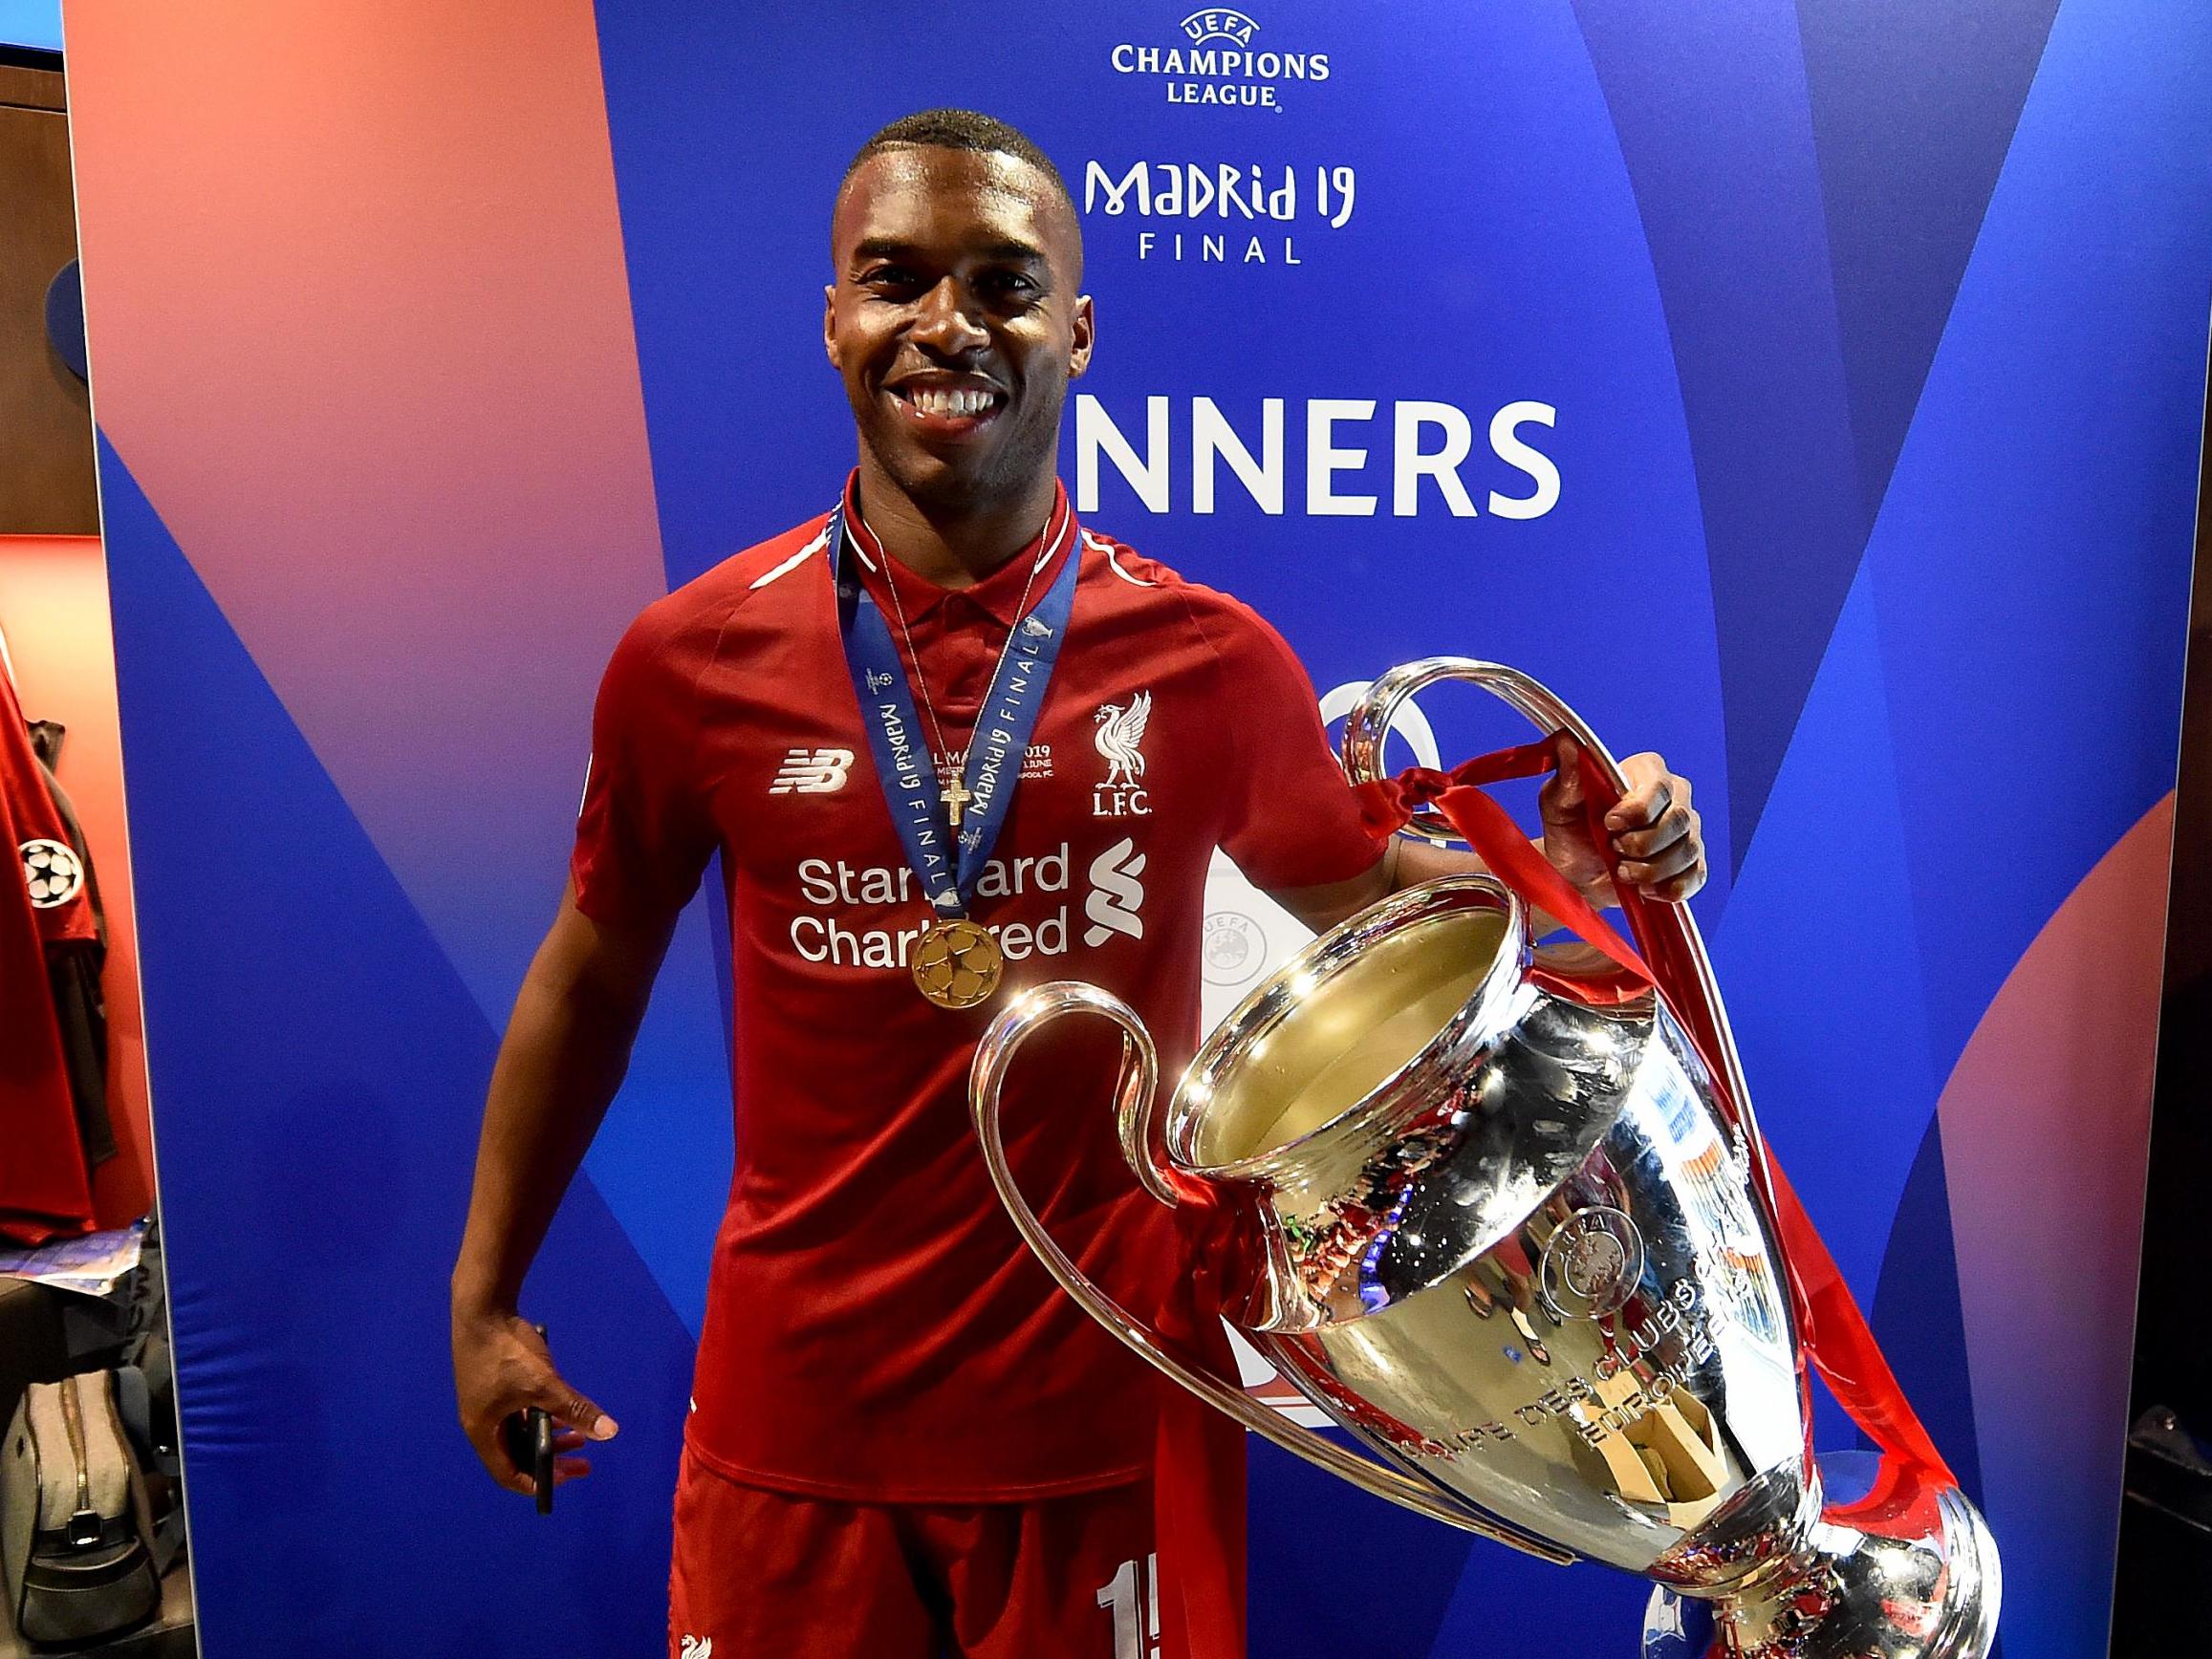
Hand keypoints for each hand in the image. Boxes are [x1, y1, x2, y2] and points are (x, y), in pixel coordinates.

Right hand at [452, 1300, 616, 1495]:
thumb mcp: (544, 1384)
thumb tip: (608, 1433)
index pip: (508, 1474)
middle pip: (517, 1455)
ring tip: (580, 1438)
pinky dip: (542, 1416)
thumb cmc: (506, 1353)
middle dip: (552, 1460)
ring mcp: (488, 1403)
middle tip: (584, 1462)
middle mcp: (483, 1423)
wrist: (482, 1308)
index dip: (538, 1482)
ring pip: (521, 1432)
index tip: (567, 1478)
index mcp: (484, 1432)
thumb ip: (574, 1409)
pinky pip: (520, 1412)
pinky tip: (563, 1410)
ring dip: (550, 1437)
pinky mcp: (495, 1385)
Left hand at [1537, 737, 1705, 905]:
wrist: (1575, 872)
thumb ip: (1568, 775)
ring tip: (1623, 872)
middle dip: (1643, 844)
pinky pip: (1695, 876)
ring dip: (1652, 870)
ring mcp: (1687, 831)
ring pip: (1687, 850)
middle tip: (1614, 851)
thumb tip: (1567, 741)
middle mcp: (1675, 797)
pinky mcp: (1691, 864)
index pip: (1659, 786)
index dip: (1638, 809)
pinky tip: (1646, 890)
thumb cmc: (1569, 828)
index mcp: (1646, 773)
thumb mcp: (1558, 801)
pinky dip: (1670, 888)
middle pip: (1679, 820)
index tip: (1609, 824)